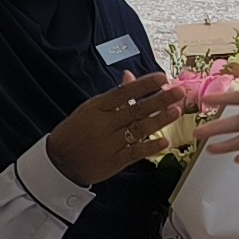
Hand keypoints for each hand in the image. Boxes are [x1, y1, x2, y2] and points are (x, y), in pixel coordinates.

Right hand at [45, 73, 184, 186]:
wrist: (59, 162)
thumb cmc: (75, 132)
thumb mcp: (90, 109)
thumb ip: (113, 97)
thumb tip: (130, 76)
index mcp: (97, 107)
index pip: (124, 92)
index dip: (145, 85)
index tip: (163, 78)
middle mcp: (104, 124)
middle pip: (136, 109)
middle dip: (160, 100)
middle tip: (178, 93)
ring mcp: (110, 144)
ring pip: (139, 129)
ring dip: (159, 120)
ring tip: (176, 111)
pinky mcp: (114, 161)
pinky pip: (136, 152)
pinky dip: (150, 146)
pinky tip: (165, 141)